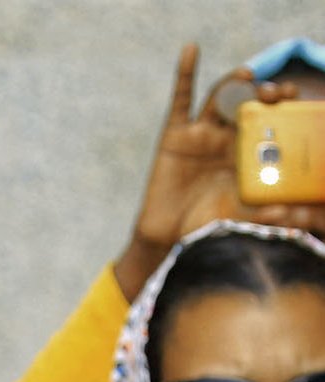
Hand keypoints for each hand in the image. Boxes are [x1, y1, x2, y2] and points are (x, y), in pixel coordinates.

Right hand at [116, 44, 322, 300]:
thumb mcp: (244, 215)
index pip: (270, 118)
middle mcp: (227, 136)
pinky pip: (180, 99)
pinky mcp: (175, 135)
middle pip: (249, 103)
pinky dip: (184, 73)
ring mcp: (202, 132)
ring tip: (246, 77)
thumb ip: (271, 211)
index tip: (295, 97)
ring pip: (221, 98)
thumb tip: (305, 218)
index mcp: (247, 149)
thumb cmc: (207, 226)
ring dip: (235, 83)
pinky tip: (191, 50)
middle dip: (263, 93)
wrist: (169, 237)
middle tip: (275, 93)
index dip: (283, 105)